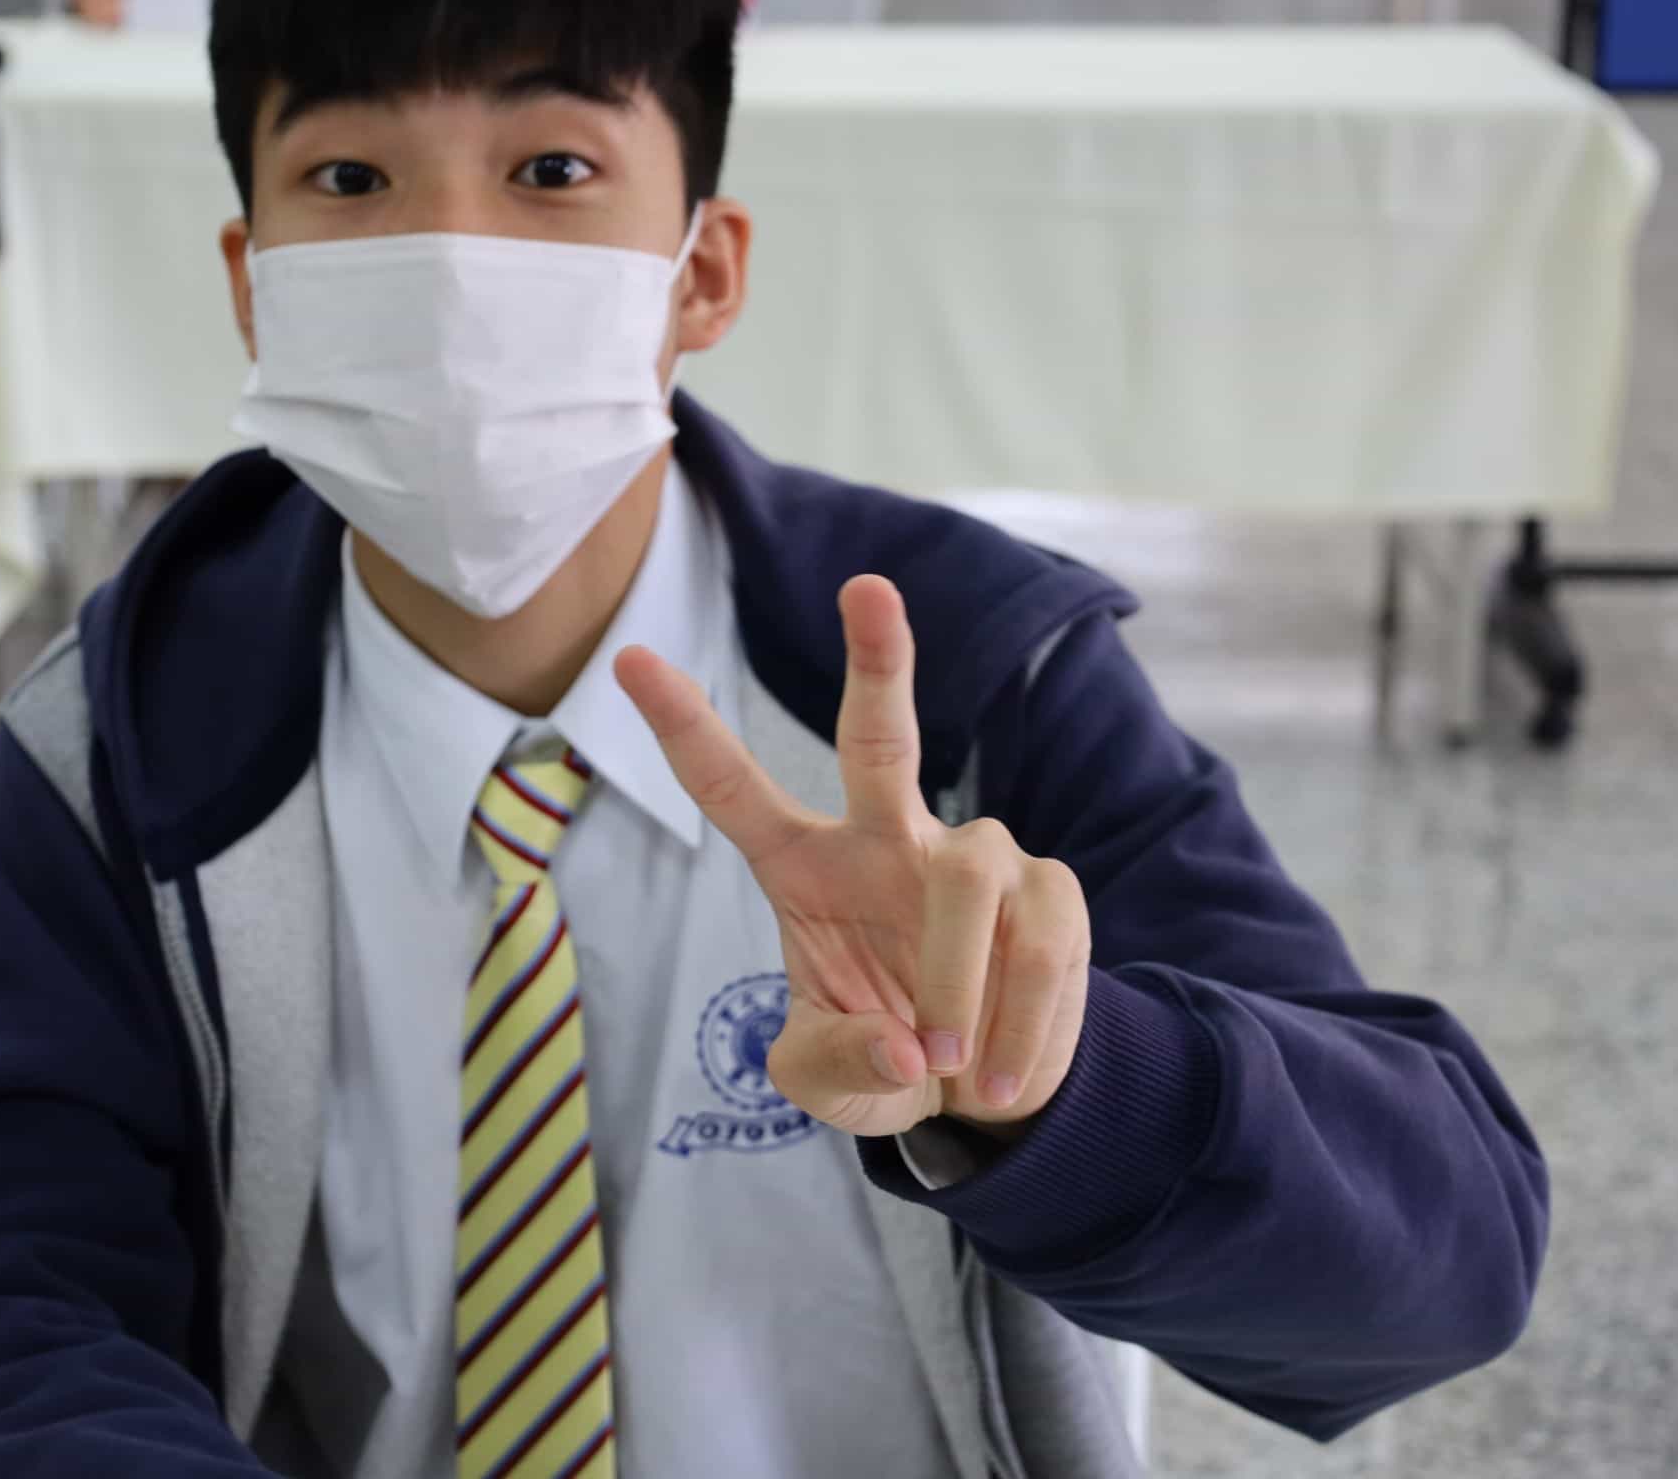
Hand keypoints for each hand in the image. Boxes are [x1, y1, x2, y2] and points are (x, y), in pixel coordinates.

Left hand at [617, 576, 1090, 1139]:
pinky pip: (1039, 943)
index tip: (628, 661)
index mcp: (804, 868)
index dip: (683, 727)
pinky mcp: (1049, 889)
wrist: (985, 1091)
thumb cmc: (883, 1060)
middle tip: (866, 587)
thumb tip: (903, 1046)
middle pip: (879, 739)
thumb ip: (839, 1065)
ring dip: (961, 990)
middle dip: (878, 660)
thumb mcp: (827, 1085)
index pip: (732, 790)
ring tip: (956, 1067)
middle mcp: (885, 838)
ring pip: (969, 883)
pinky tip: (1007, 1072)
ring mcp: (973, 855)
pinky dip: (1024, 1025)